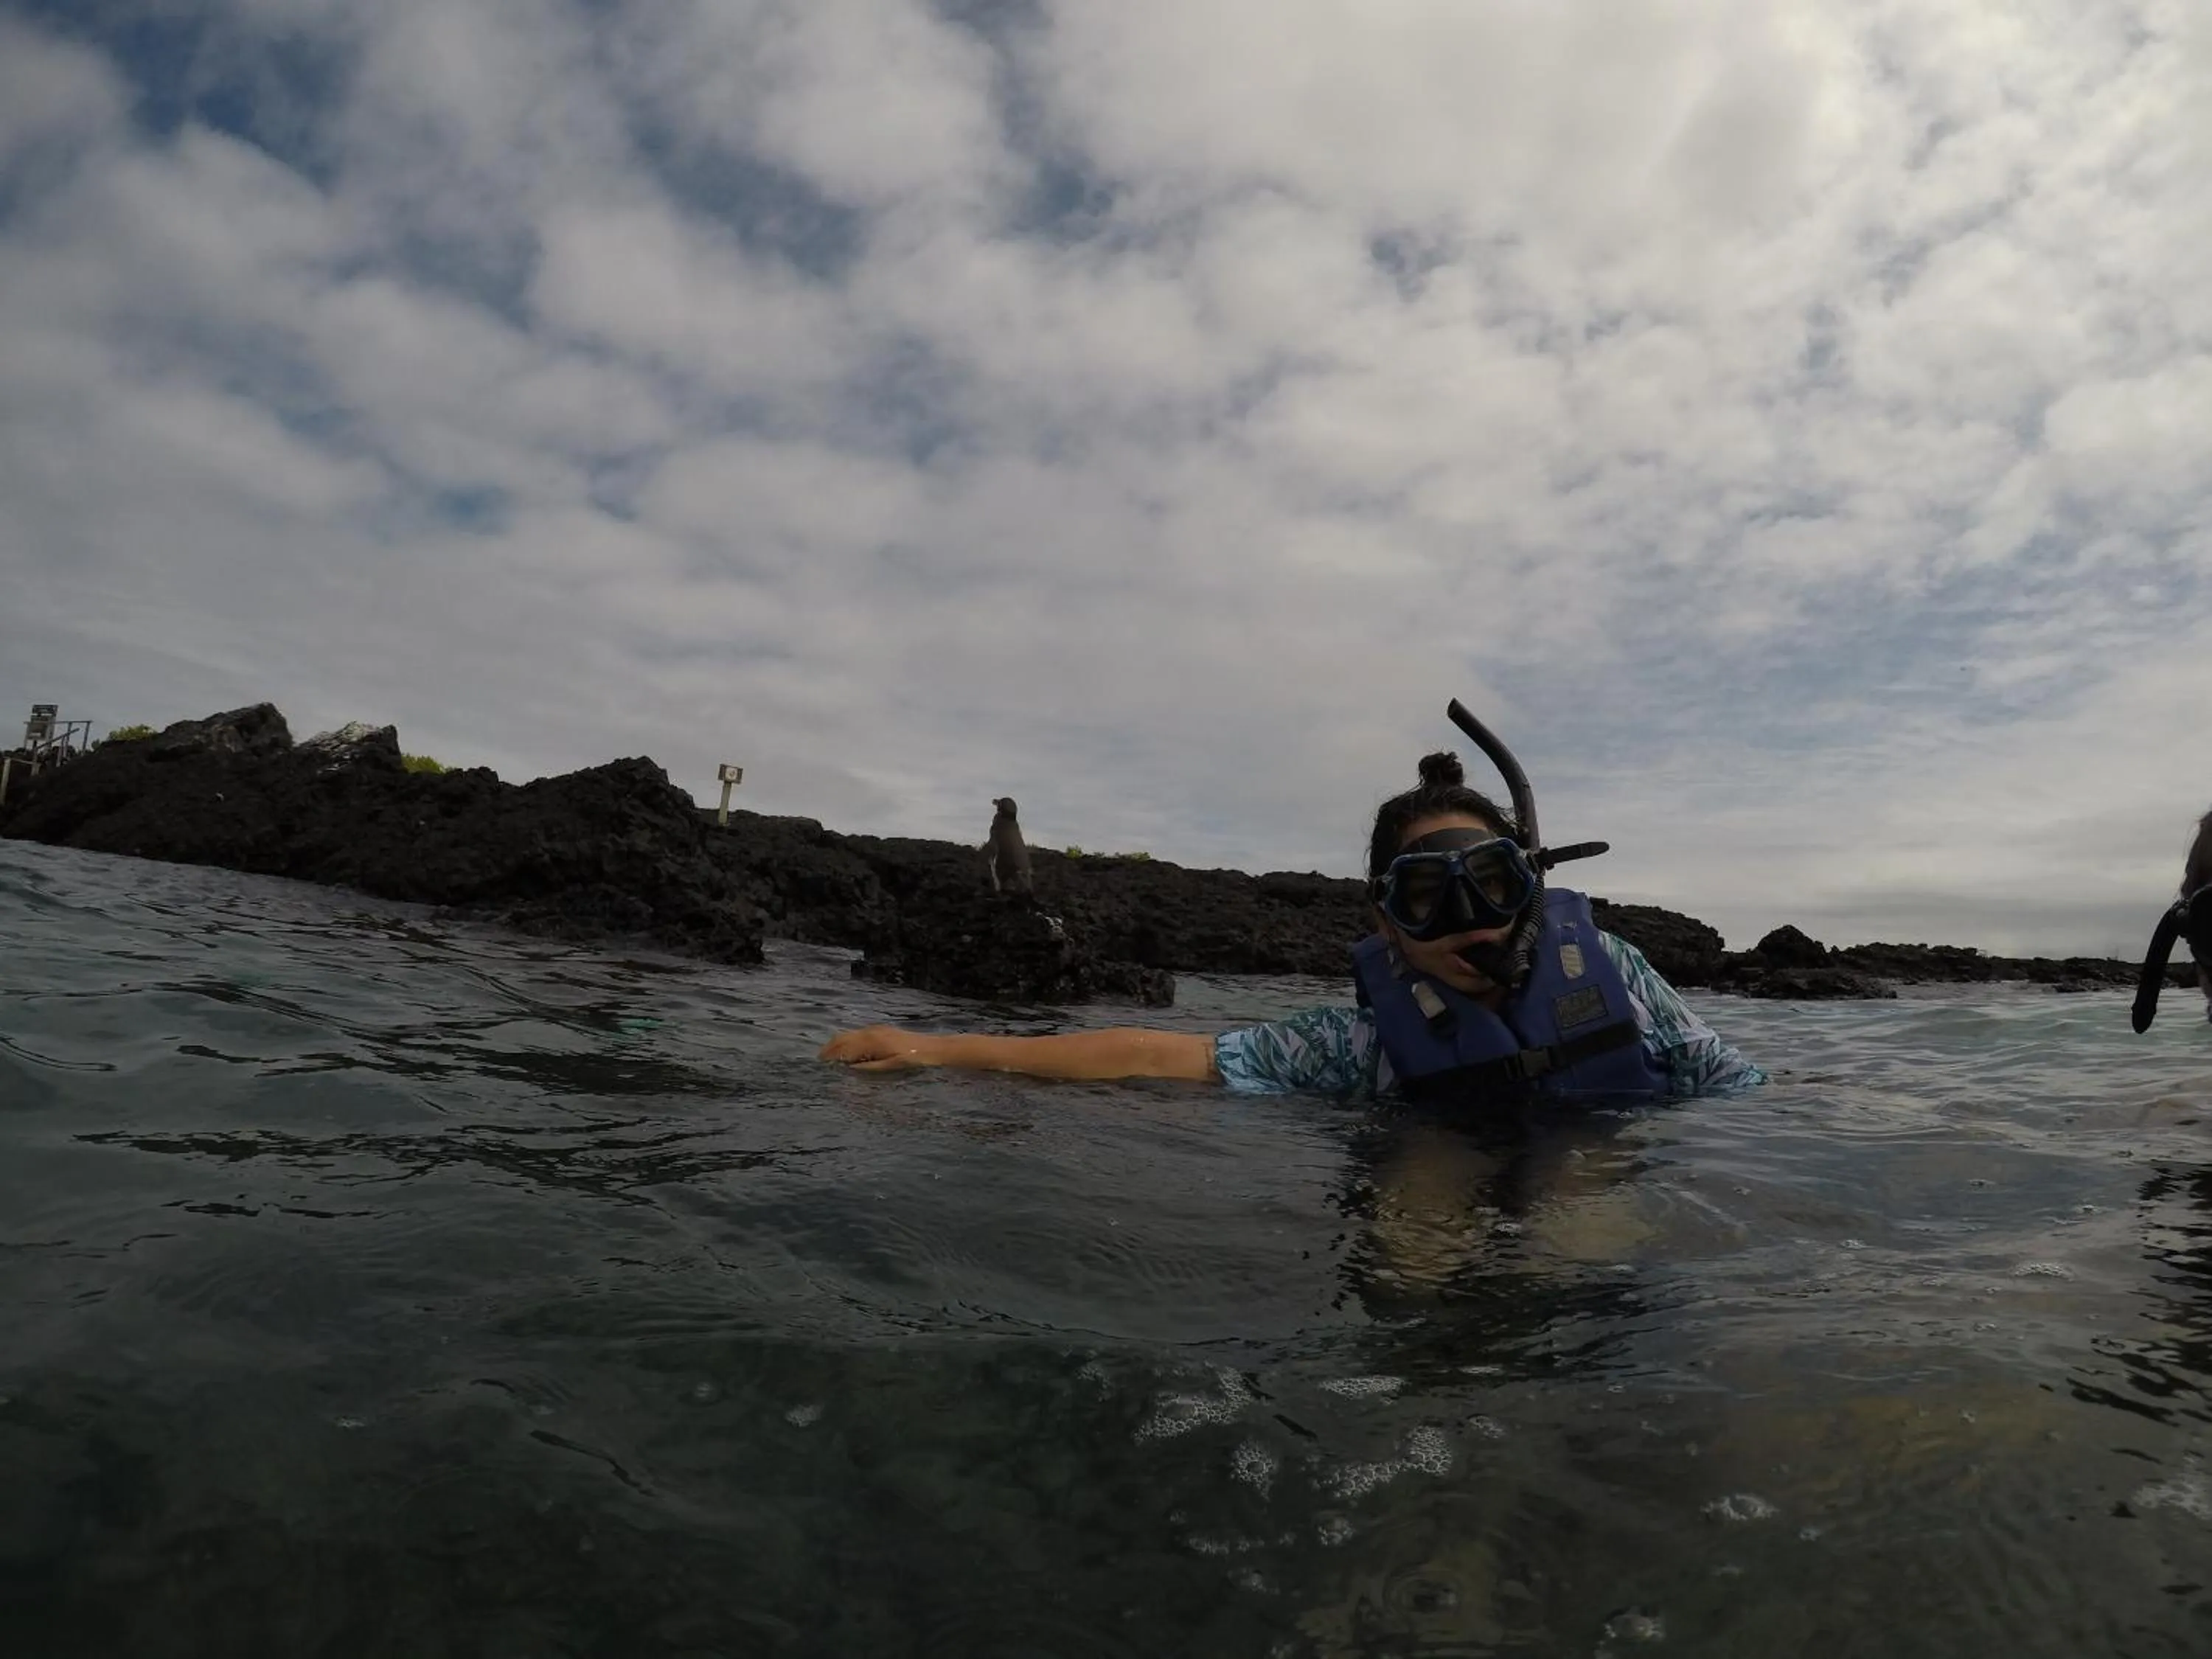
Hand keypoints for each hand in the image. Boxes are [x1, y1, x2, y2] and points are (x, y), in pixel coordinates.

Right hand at [818, 1025, 944, 1070]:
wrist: (932, 1049)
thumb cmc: (911, 1061)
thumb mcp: (888, 1068)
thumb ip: (867, 1067)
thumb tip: (847, 1068)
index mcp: (870, 1041)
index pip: (842, 1048)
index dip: (830, 1056)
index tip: (819, 1066)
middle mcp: (870, 1032)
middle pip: (842, 1038)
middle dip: (829, 1049)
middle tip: (820, 1062)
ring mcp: (876, 1029)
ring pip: (849, 1035)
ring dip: (838, 1045)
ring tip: (830, 1058)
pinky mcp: (881, 1030)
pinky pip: (858, 1034)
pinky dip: (848, 1042)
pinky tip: (849, 1052)